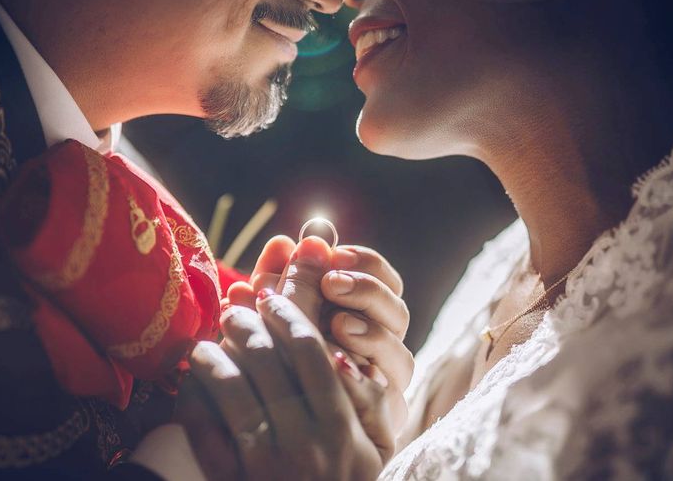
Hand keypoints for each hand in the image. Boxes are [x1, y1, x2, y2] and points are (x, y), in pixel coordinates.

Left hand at [178, 294, 389, 479]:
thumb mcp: (376, 453)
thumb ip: (367, 405)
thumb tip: (341, 356)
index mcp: (342, 426)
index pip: (310, 351)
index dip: (287, 315)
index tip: (271, 298)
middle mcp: (305, 439)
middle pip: (267, 359)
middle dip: (245, 324)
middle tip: (234, 309)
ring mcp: (266, 460)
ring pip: (232, 385)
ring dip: (215, 353)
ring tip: (208, 340)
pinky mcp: (233, 478)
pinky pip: (206, 426)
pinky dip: (194, 395)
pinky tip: (191, 379)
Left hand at [224, 236, 412, 430]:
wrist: (270, 435)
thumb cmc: (274, 364)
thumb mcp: (276, 316)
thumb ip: (285, 279)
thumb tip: (291, 238)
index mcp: (364, 317)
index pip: (385, 280)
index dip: (366, 264)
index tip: (335, 254)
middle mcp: (382, 351)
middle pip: (398, 313)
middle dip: (367, 291)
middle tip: (332, 283)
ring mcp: (386, 387)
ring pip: (402, 356)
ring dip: (371, 335)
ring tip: (337, 325)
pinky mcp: (383, 424)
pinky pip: (387, 400)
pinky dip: (363, 381)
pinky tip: (335, 366)